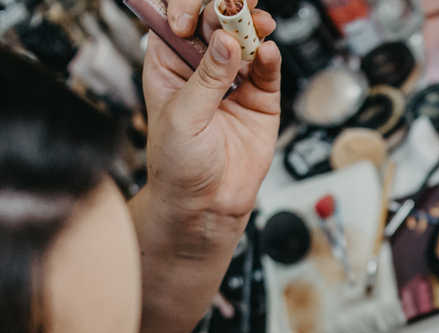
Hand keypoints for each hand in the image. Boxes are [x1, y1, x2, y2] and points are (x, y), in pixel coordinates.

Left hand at [142, 0, 280, 220]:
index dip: (186, 10)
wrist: (206, 207)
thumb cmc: (178, 166)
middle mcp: (201, 69)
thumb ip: (207, 78)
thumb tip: (227, 42)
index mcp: (168, 66)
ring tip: (257, 25)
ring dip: (252, 28)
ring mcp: (233, 83)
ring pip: (245, 41)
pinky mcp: (260, 101)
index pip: (177, 21)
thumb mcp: (183, 117)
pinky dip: (270, 58)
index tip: (193, 19)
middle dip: (226, 11)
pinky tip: (268, 52)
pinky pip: (268, 71)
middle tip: (235, 8)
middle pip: (216, 23)